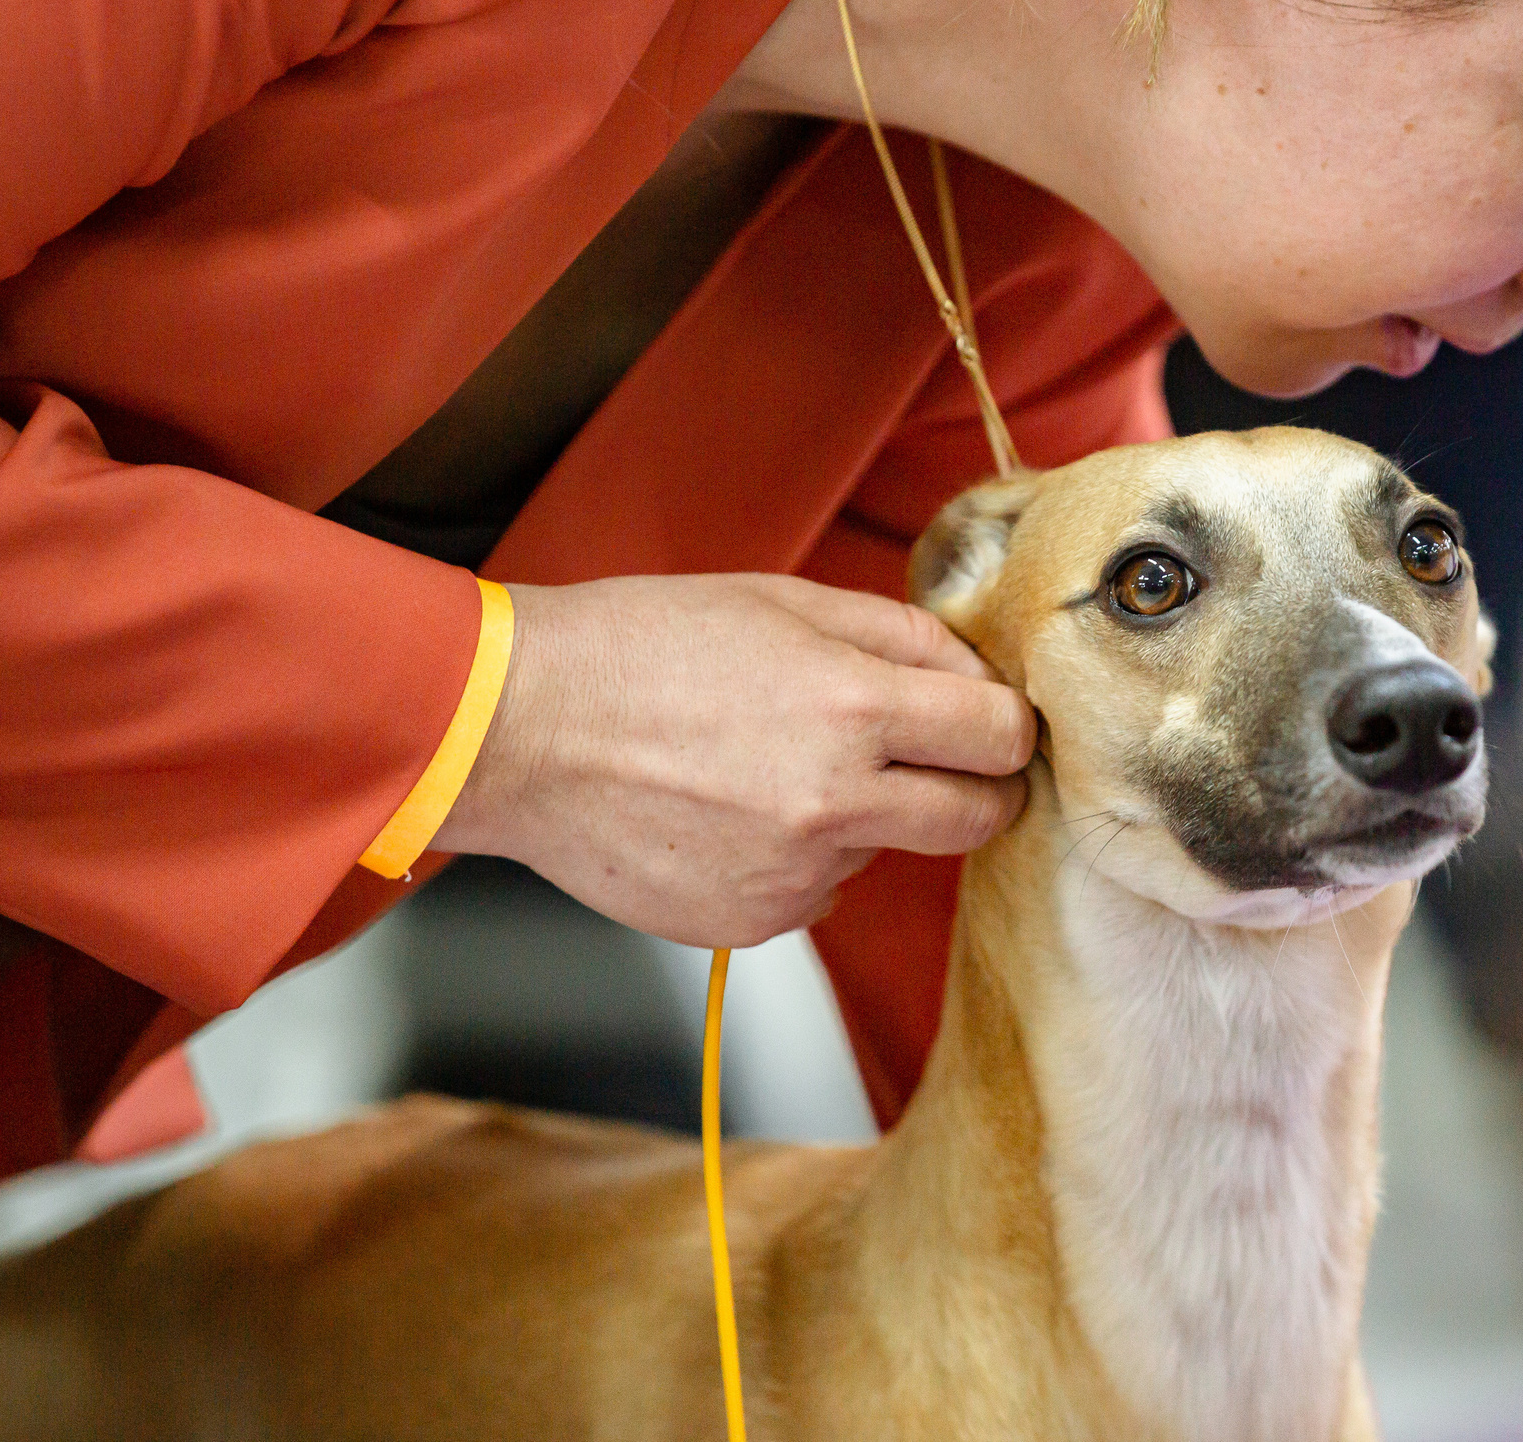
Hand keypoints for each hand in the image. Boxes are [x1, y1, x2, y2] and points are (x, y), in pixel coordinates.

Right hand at [430, 574, 1034, 946]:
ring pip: (891, 852)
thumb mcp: (781, 599)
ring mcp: (794, 874)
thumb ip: (899, 635)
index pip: (1002, 736)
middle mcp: (834, 800)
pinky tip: (732, 810)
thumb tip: (978, 671)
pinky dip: (801, 856)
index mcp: (851, 704)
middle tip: (947, 760)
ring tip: (775, 766)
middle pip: (981, 816)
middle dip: (982, 788)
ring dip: (869, 817)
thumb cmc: (639, 646)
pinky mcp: (752, 922)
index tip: (992, 721)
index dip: (1008, 725)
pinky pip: (820, 889)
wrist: (514, 730)